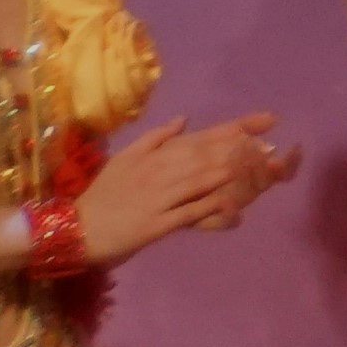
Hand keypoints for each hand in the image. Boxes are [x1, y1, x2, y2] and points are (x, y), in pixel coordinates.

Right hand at [75, 113, 294, 259]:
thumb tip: (184, 119)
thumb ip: (154, 139)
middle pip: (203, 157)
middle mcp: (156, 172)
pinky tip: (233, 204)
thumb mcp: (124, 159)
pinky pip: (188, 213)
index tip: (266, 122)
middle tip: (270, 148)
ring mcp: (157, 198)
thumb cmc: (105, 194)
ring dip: (229, 174)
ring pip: (198, 182)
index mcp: (152, 156)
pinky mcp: (156, 223)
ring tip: (258, 167)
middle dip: (238, 151)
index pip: (199, 138)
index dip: (234, 130)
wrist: (76, 228)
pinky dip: (210, 208)